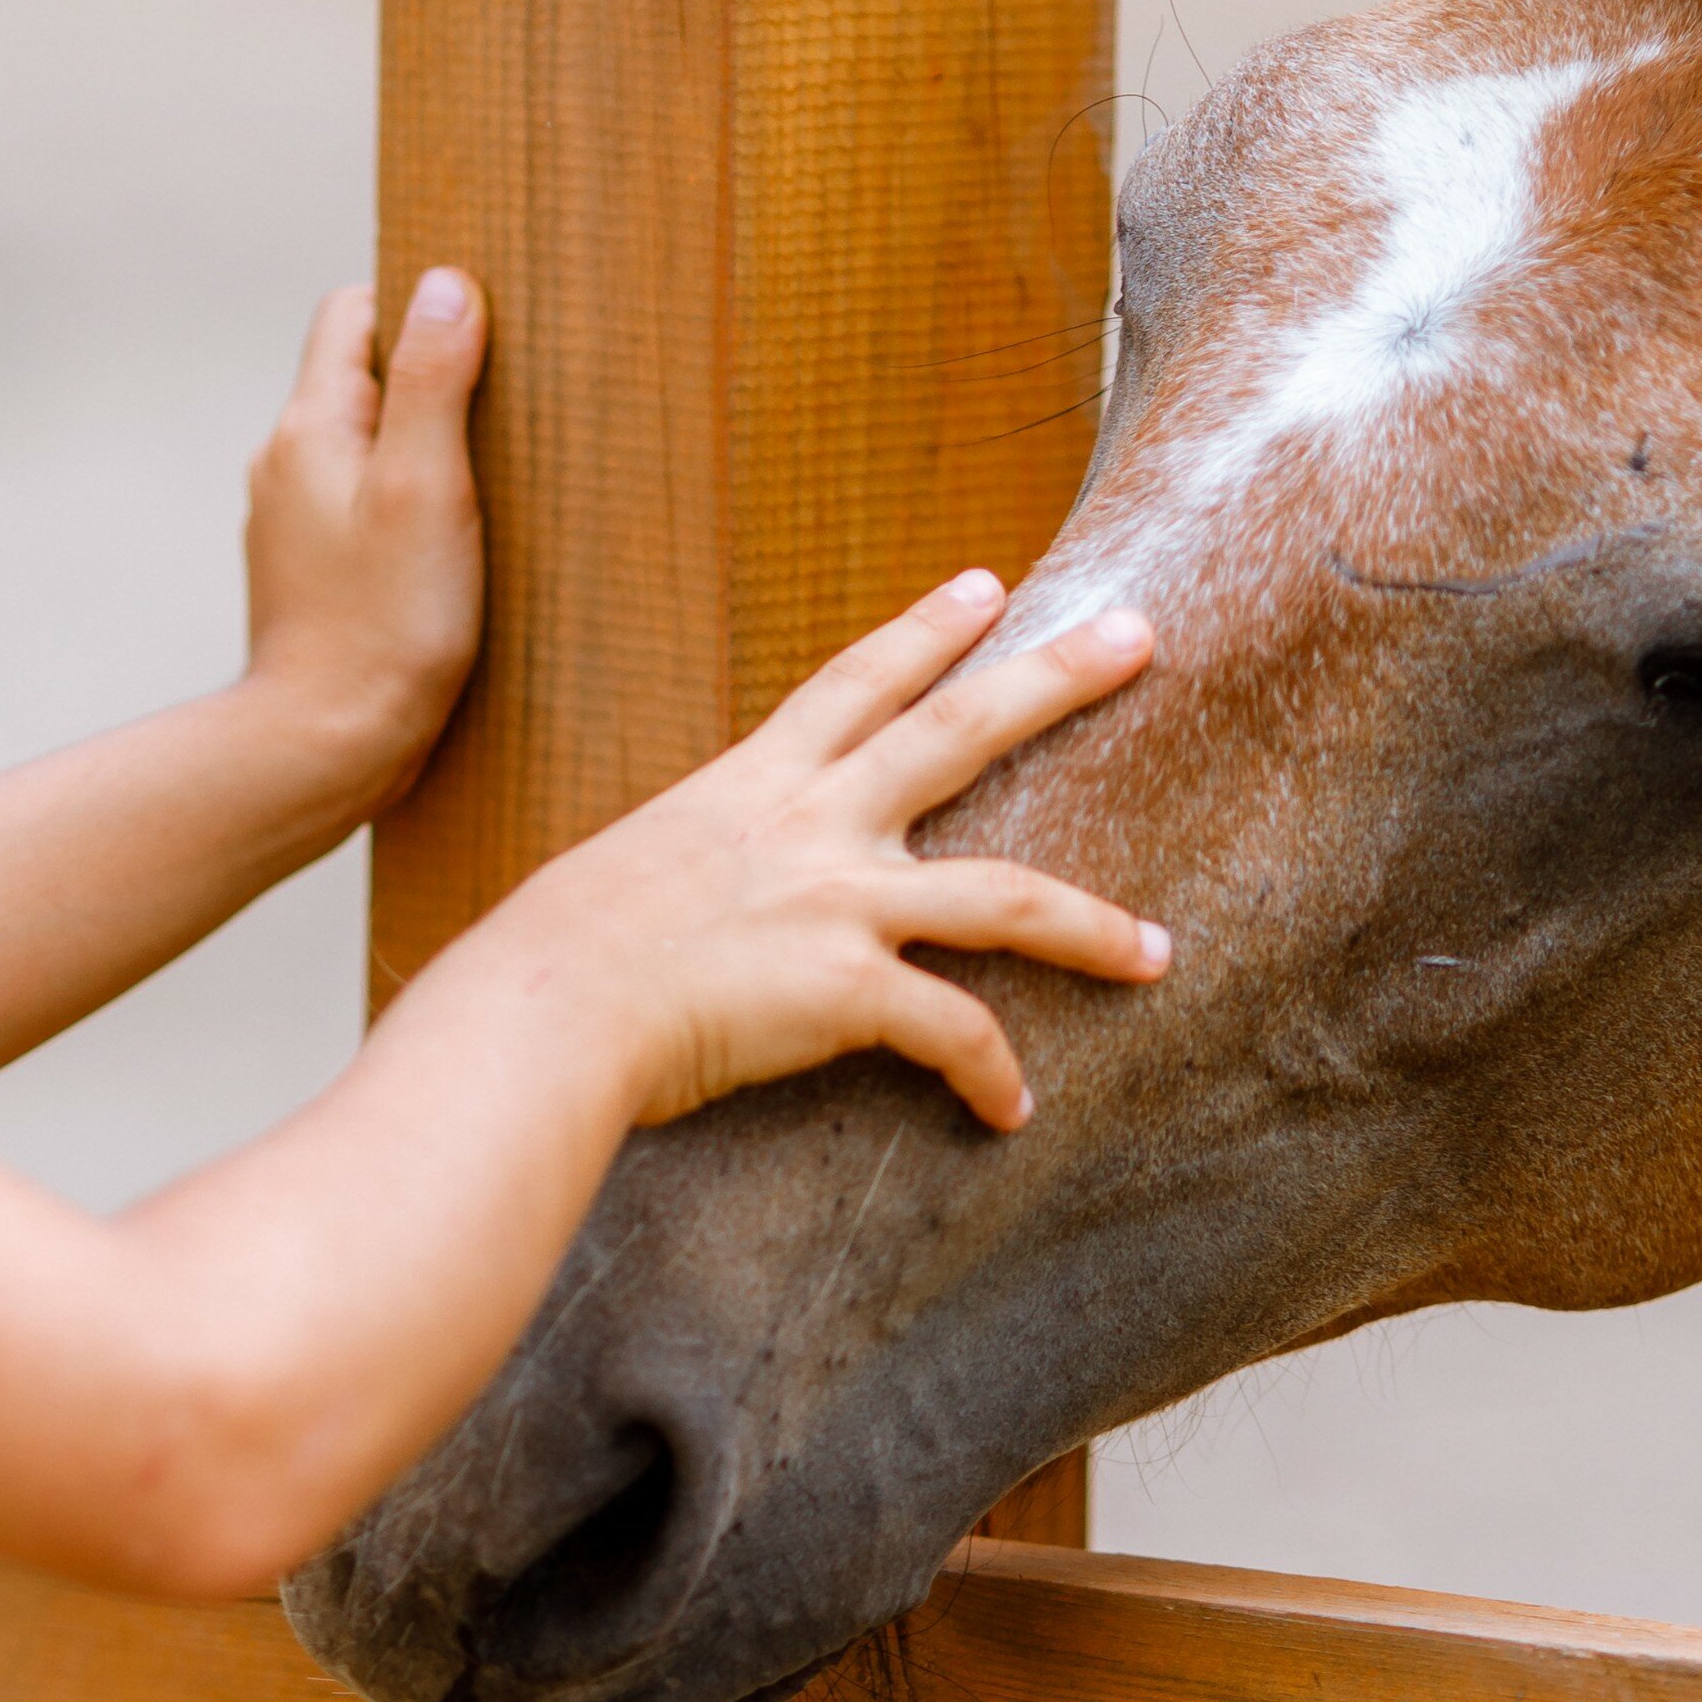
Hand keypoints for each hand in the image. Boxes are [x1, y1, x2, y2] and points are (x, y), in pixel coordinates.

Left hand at [240, 271, 489, 819]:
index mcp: (308, 426)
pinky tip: (446, 552)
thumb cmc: (385, 623)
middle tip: (498, 425)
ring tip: (479, 496)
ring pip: (363, 446)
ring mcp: (291, 520)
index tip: (483, 347)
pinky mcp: (310, 572)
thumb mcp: (427, 487)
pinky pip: (360, 506)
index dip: (418, 310)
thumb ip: (433, 381)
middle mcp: (284, 462)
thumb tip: (446, 284)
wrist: (327, 744)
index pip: (351, 313)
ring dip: (419, 453)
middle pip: (359, 377)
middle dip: (428, 383)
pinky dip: (403, 508)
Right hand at [509, 571, 1164, 1132]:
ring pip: (1006, 895)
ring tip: (1158, 951)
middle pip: (960, 731)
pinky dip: (991, 1075)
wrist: (543, 1011)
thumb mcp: (622, 882)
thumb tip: (675, 912)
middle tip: (1138, 634)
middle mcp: (809, 824)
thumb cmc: (553, 963)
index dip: (925, 633)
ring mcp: (838, 901)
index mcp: (750, 787)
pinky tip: (1012, 1113)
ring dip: (1092, 926)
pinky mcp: (849, 987)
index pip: (854, 684)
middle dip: (1055, 678)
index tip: (985, 588)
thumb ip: (682, 880)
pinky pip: (956, 1032)